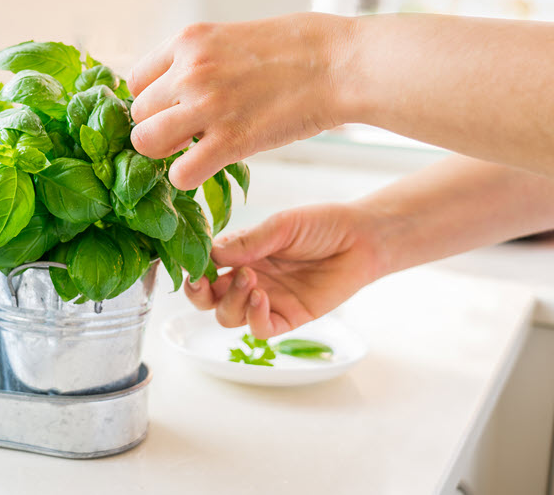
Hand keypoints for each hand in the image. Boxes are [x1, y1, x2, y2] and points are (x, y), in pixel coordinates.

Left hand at [128, 13, 354, 189]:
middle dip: (158, 128)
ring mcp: (207, 106)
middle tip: (186, 134)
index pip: (135, 81)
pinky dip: (187, 178)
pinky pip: (180, 173)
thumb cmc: (298, 48)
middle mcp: (189, 71)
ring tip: (191, 151)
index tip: (172, 110)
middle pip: (138, 114)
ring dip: (164, 153)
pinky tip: (207, 168)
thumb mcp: (233, 36)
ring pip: (145, 143)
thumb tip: (178, 86)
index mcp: (189, 41)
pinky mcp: (230, 141)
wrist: (340, 63)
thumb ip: (200, 59)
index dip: (152, 101)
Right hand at [185, 203, 391, 337]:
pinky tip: (261, 298)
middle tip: (204, 281)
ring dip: (230, 300)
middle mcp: (248, 278)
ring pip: (228, 316)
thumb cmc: (321, 225)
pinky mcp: (289, 317)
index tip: (192, 263)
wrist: (361, 239)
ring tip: (250, 279)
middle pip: (208, 299)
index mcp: (241, 253)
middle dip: (199, 293)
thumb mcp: (280, 226)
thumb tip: (211, 252)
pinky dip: (253, 317)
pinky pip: (260, 329)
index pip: (204, 266)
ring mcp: (267, 300)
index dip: (193, 268)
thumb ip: (247, 241)